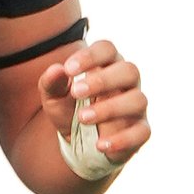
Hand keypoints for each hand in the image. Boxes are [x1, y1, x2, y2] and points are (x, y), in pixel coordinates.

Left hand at [36, 39, 150, 172]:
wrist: (78, 143)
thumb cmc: (69, 109)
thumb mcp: (53, 97)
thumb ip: (51, 82)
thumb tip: (56, 70)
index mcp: (106, 65)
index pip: (107, 49)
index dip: (90, 56)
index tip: (68, 69)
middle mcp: (126, 83)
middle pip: (129, 70)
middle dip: (103, 80)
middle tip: (76, 92)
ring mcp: (136, 107)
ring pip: (138, 100)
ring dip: (110, 109)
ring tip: (82, 118)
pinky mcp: (140, 130)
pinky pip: (142, 132)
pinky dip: (123, 139)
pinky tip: (100, 144)